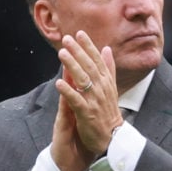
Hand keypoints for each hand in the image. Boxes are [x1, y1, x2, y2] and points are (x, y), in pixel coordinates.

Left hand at [54, 31, 124, 156]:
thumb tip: (106, 49)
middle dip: (78, 52)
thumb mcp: (111, 87)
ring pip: (83, 80)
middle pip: (89, 67)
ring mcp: (94, 101)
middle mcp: (101, 89)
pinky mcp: (87, 113)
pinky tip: (59, 82)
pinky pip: (76, 100)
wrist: (112, 137)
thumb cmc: (108, 112)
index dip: (89, 46)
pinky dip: (68, 91)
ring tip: (62, 53)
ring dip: (72, 66)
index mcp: (106, 82)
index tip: (79, 33)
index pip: (98, 60)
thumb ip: (108, 68)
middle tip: (67, 39)